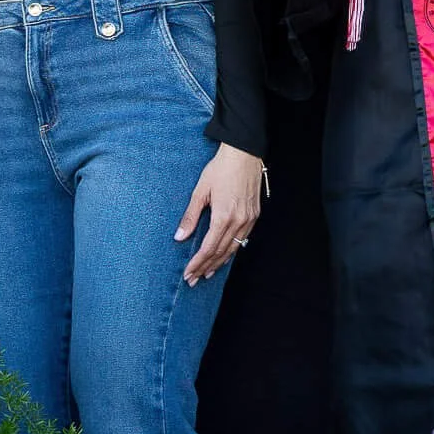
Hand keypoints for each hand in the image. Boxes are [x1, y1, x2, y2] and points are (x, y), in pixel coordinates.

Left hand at [178, 143, 262, 282]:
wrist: (244, 154)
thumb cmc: (220, 169)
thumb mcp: (200, 191)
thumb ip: (190, 216)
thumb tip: (179, 237)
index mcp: (223, 216)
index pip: (208, 248)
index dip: (197, 263)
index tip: (188, 273)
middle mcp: (238, 221)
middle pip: (220, 252)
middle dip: (205, 267)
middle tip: (193, 280)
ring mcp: (248, 219)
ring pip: (233, 248)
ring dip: (219, 263)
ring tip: (207, 273)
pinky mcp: (254, 215)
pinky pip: (242, 239)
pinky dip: (231, 250)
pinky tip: (224, 256)